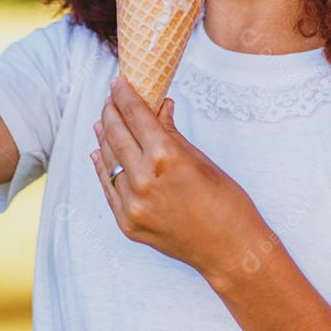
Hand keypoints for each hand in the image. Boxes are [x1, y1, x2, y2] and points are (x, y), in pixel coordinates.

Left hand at [90, 76, 266, 278]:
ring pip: (108, 160)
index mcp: (165, 156)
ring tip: (103, 121)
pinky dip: (103, 168)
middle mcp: (143, 179)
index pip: (135, 115)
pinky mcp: (127, 223)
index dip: (124, 95)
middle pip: (116, 134)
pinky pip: (108, 188)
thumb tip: (160, 106)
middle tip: (109, 98)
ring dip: (105, 138)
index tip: (118, 82)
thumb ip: (172, 132)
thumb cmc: (225, 200)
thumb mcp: (200, 159)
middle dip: (110, 111)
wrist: (230, 249)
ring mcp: (132, 204)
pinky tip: (100, 153)